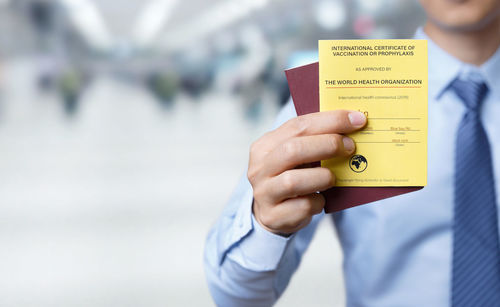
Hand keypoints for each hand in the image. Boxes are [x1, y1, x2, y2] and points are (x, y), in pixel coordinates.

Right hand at [248, 110, 365, 234]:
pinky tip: (320, 198)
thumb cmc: (291, 176)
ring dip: (322, 177)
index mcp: (265, 145)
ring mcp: (264, 193)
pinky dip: (318, 201)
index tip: (357, 119)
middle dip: (327, 145)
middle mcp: (259, 168)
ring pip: (294, 181)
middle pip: (293, 150)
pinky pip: (302, 207)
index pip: (298, 126)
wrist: (272, 213)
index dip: (330, 121)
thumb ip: (314, 141)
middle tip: (350, 147)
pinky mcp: (273, 216)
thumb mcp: (295, 156)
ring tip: (333, 178)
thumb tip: (352, 125)